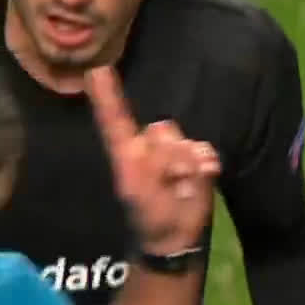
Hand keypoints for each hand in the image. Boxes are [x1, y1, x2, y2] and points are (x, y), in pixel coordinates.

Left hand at [85, 66, 219, 255]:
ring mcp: (176, 152)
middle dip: (169, 153)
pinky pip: (204, 150)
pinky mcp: (198, 158)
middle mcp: (150, 147)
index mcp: (128, 154)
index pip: (115, 121)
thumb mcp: (140, 192)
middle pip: (163, 129)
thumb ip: (154, 166)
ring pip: (185, 141)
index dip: (108, 96)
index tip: (98, 70)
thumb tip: (181, 152)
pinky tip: (203, 178)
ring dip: (188, 162)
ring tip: (184, 186)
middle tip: (170, 180)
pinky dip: (206, 164)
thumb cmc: (150, 215)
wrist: (176, 233)